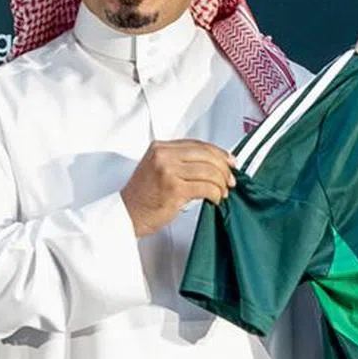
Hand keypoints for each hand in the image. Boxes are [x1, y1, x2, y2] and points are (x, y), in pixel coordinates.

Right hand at [121, 140, 235, 237]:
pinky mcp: (174, 189)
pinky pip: (206, 187)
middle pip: (207, 155)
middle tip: (230, 179)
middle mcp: (163, 156)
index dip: (219, 153)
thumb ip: (180, 162)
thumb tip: (213, 164)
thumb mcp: (157, 169)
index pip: (198, 144)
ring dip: (221, 184)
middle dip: (224, 168)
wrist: (126, 214)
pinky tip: (215, 199)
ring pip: (209, 172)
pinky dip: (216, 194)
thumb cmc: (143, 196)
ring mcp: (168, 171)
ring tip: (222, 192)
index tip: (230, 161)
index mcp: (160, 148)